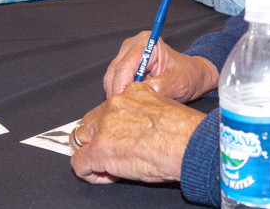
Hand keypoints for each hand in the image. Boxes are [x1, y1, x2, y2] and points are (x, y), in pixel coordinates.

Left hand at [70, 82, 205, 183]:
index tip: (120, 140)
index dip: (110, 128)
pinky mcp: (99, 148)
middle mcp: (114, 104)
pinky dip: (87, 172)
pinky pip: (79, 162)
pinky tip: (103, 176)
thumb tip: (136, 132)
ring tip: (107, 168)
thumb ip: (142, 114)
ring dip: (90, 154)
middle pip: (89, 122)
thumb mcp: (163, 109)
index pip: (108, 108)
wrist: (190, 144)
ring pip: (80, 139)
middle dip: (95, 139)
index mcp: (131, 92)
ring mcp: (104, 126)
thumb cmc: (186, 132)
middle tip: (110, 155)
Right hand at [102, 31, 218, 101]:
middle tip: (126, 112)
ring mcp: (125, 55)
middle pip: (114, 72)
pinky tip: (130, 104)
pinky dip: (119, 94)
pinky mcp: (123, 66)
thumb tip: (141, 94)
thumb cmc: (187, 75)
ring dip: (118, 94)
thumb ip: (160, 87)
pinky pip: (113, 82)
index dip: (122, 87)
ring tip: (130, 110)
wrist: (192, 75)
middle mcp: (132, 45)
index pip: (125, 66)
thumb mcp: (178, 83)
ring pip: (111, 79)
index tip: (125, 105)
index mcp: (146, 42)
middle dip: (118, 93)